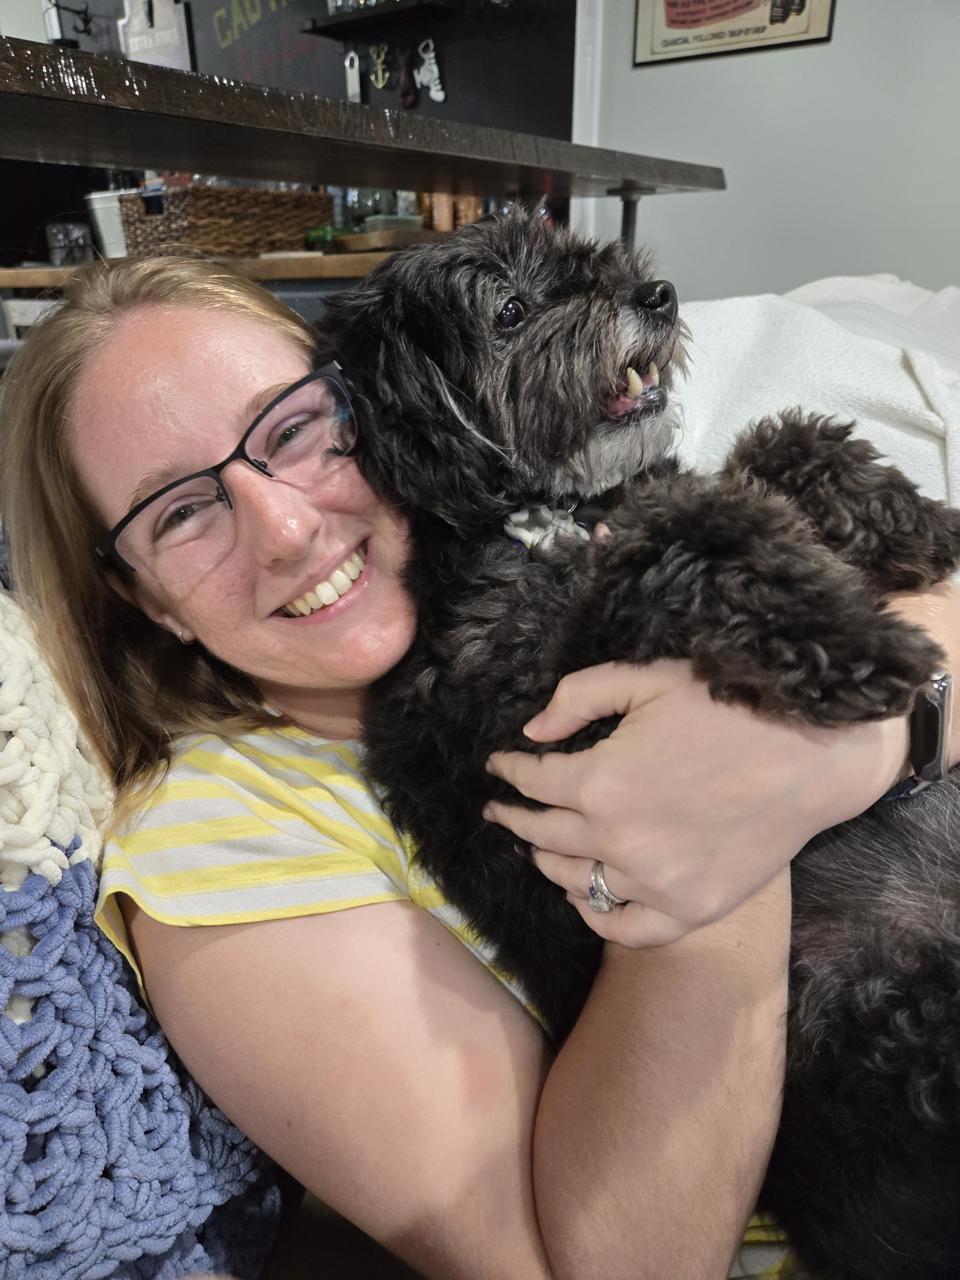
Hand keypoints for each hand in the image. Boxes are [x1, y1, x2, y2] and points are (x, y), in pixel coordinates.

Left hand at [484, 660, 908, 946]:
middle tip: (501, 811)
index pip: (533, 781)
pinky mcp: (691, 908)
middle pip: (544, 834)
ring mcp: (655, 882)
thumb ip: (579, 698)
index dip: (510, 771)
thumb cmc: (730, 709)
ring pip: (576, 883)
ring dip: (549, 862)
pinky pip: (626, 928)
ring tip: (539, 848)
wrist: (812, 755)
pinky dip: (597, 916)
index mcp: (601, 781)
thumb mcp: (648, 681)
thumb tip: (532, 731)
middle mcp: (619, 840)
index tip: (500, 766)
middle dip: (515, 817)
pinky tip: (584, 898)